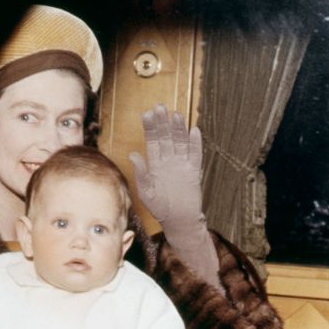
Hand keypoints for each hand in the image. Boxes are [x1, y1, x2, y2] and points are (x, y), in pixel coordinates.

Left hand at [128, 104, 204, 227]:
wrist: (179, 221)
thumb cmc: (161, 208)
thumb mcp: (146, 192)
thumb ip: (141, 174)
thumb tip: (133, 154)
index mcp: (155, 165)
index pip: (152, 141)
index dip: (150, 128)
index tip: (147, 113)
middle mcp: (168, 162)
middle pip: (166, 138)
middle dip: (163, 123)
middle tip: (160, 107)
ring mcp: (182, 165)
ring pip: (180, 142)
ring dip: (178, 129)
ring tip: (176, 115)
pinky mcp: (194, 171)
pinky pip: (195, 154)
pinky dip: (195, 143)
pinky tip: (194, 130)